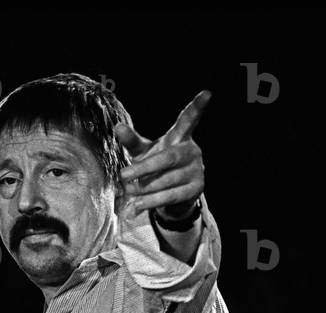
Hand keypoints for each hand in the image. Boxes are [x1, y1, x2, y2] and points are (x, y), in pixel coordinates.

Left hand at [114, 90, 210, 219]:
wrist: (173, 195)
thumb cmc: (156, 166)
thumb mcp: (143, 152)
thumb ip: (132, 141)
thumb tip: (117, 127)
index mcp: (179, 137)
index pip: (188, 120)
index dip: (197, 107)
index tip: (208, 92)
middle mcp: (191, 151)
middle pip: (168, 157)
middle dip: (144, 167)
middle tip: (123, 175)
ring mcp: (196, 170)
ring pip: (168, 179)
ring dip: (145, 187)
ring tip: (128, 191)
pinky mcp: (196, 189)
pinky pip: (171, 196)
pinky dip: (152, 201)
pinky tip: (136, 206)